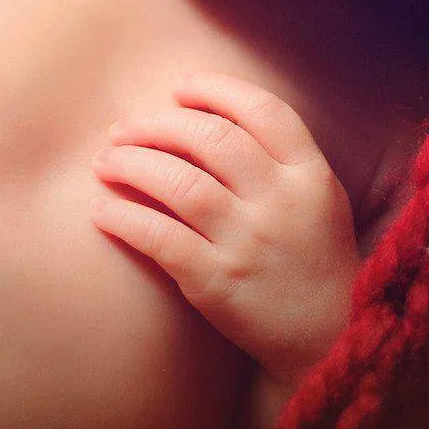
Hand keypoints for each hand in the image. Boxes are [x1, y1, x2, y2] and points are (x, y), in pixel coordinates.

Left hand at [91, 71, 358, 385]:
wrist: (327, 341)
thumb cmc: (309, 258)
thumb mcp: (317, 199)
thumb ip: (275, 157)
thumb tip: (199, 112)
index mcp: (311, 176)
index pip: (264, 111)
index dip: (216, 90)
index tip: (178, 87)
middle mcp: (282, 203)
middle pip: (210, 139)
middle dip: (156, 125)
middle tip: (123, 129)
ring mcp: (250, 244)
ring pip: (179, 182)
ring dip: (131, 164)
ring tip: (105, 162)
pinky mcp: (218, 283)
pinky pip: (160, 237)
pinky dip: (124, 218)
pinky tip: (101, 211)